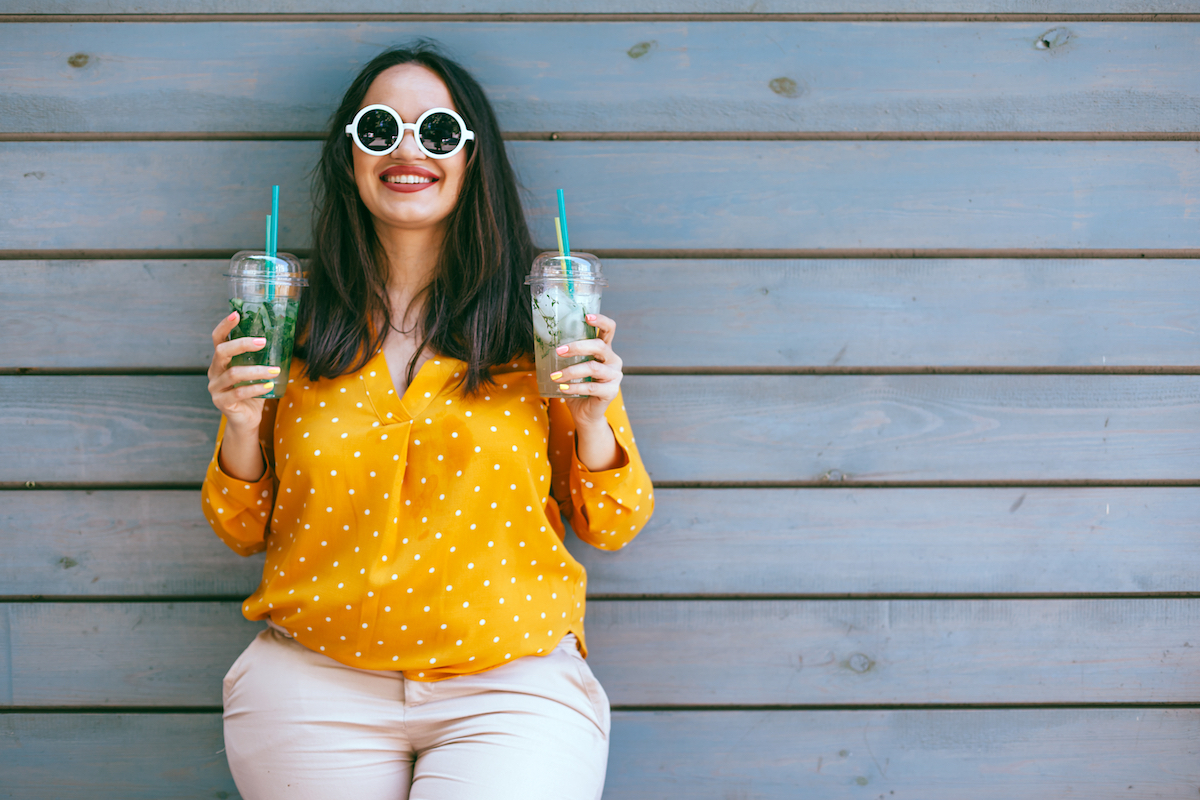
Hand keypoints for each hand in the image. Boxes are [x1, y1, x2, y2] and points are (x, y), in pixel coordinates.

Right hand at [207, 310, 276, 433]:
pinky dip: (256, 388)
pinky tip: (269, 386)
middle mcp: (214, 371)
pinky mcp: (221, 402)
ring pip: (234, 374)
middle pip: (221, 351)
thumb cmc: (253, 391)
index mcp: (221, 360)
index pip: (217, 338)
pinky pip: (239, 393)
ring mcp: (215, 387)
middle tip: (262, 342)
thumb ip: (261, 357)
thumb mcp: (256, 371)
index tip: (236, 314)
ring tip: (275, 370)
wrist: (246, 419)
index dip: (225, 326)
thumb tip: (283, 337)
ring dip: (257, 371)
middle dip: (242, 344)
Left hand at [552, 313, 621, 430]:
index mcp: (605, 350)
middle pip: (599, 346)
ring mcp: (615, 376)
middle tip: (559, 351)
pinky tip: (562, 389)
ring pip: (593, 367)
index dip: (600, 320)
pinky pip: (592, 386)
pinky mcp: (611, 391)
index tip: (586, 317)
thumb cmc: (577, 386)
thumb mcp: (572, 367)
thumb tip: (542, 342)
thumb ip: (567, 355)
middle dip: (577, 347)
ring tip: (555, 376)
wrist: (585, 413)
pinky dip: (574, 387)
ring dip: (571, 371)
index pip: (609, 329)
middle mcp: (613, 360)